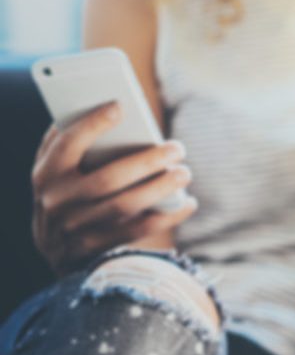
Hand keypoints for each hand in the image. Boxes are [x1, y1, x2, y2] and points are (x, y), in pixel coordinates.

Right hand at [32, 103, 195, 274]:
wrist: (54, 247)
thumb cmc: (66, 191)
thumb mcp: (57, 169)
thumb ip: (72, 143)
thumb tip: (111, 110)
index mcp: (45, 174)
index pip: (66, 145)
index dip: (91, 125)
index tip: (120, 106)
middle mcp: (57, 201)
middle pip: (107, 179)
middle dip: (146, 162)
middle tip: (177, 148)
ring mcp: (75, 227)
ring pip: (124, 206)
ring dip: (160, 188)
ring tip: (185, 173)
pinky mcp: (96, 247)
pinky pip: (138, 231)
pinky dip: (167, 216)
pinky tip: (188, 202)